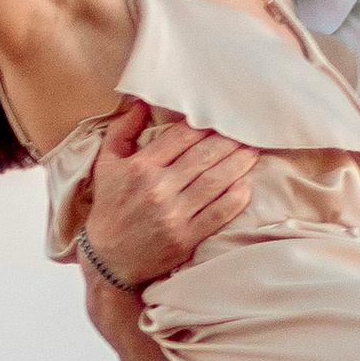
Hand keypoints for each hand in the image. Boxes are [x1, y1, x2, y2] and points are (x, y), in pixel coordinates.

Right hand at [84, 97, 255, 287]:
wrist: (108, 258)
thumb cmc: (109, 206)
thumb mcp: (106, 164)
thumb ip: (122, 130)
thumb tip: (141, 102)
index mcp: (141, 167)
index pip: (182, 137)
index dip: (205, 126)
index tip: (220, 120)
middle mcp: (158, 188)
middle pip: (204, 156)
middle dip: (229, 142)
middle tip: (246, 133)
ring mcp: (174, 215)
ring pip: (216, 182)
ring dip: (239, 164)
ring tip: (252, 152)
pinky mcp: (186, 237)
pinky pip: (219, 213)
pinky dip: (236, 198)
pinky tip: (247, 184)